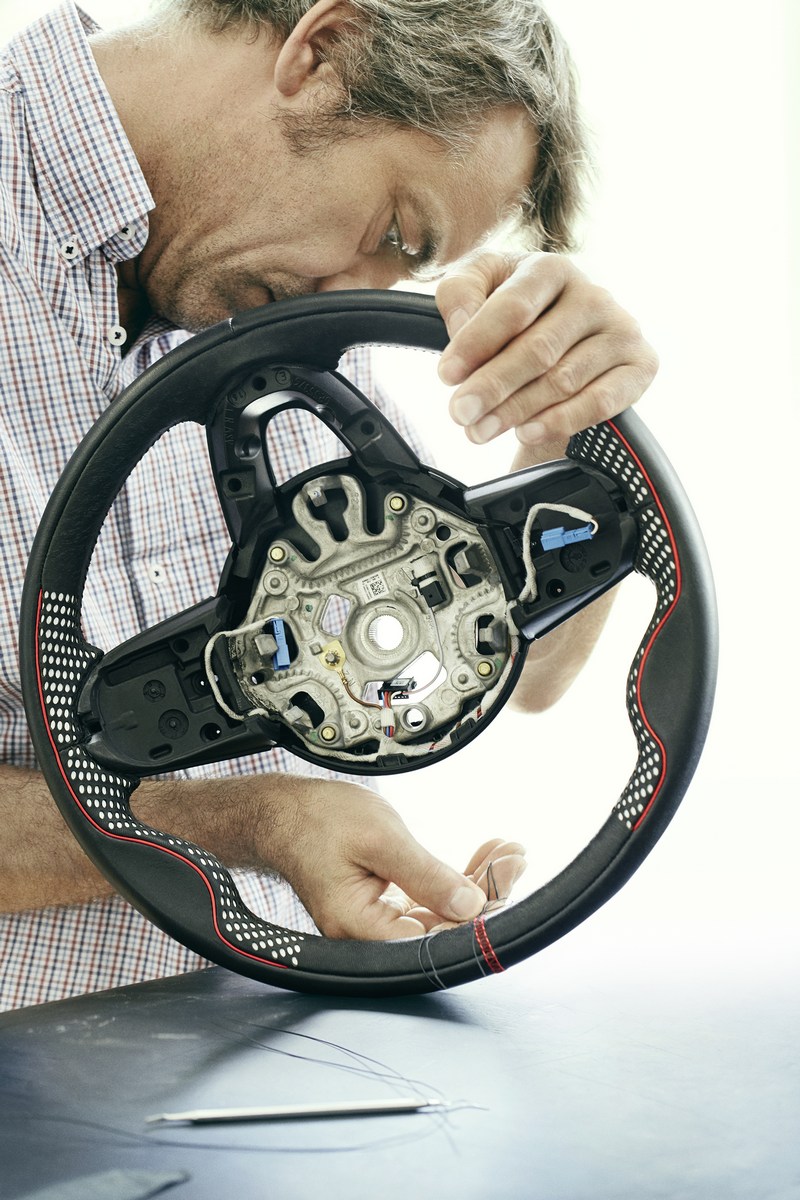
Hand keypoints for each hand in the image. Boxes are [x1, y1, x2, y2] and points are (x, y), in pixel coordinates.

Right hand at [256, 779, 526, 939]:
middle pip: (444, 927)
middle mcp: (368, 936)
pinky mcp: (381, 907)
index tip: (508, 875)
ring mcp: (375, 924)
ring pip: (441, 913)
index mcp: (361, 927)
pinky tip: (481, 858)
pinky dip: (454, 880)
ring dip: (476, 883)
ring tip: (507, 852)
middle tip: (515, 856)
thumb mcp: (380, 839)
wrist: (279, 812)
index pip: (437, 937)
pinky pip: (428, 901)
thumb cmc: (316, 820)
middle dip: (486, 890)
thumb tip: (471, 906)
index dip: (479, 911)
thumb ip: (426, 875)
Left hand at [436, 251, 657, 448]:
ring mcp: (621, 331)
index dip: (476, 343)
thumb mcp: (479, 289)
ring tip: (480, 430)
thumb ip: (460, 294)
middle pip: (538, 349)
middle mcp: (593, 295)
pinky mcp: (640, 366)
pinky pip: (599, 402)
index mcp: (551, 270)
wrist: (565, 339)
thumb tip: (462, 325)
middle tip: (460, 413)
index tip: (447, 375)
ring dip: (516, 411)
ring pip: (563, 381)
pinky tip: (526, 432)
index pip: (513, 307)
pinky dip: (559, 422)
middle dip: (493, 386)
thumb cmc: (515, 312)